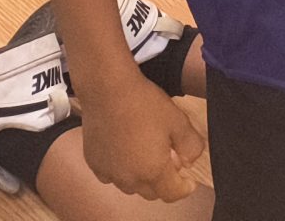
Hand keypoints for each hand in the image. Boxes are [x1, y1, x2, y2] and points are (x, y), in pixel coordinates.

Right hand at [78, 70, 202, 201]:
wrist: (109, 90)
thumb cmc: (145, 104)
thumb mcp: (178, 121)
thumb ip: (190, 146)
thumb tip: (190, 162)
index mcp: (152, 171)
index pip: (172, 193)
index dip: (184, 188)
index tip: (189, 180)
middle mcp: (129, 179)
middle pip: (151, 192)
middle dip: (164, 183)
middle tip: (170, 162)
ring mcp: (108, 173)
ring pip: (130, 185)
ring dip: (142, 177)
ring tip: (148, 154)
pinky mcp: (94, 163)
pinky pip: (111, 176)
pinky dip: (122, 170)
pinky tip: (125, 151)